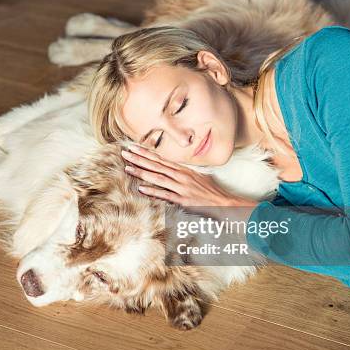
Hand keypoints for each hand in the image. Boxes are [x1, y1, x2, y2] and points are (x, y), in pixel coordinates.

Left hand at [121, 144, 256, 208]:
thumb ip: (185, 174)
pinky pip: (165, 194)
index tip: (134, 147)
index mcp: (183, 170)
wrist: (224, 203)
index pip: (161, 159)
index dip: (146, 152)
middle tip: (125, 152)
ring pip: (158, 178)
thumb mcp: (198, 177)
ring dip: (142, 172)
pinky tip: (141, 188)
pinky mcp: (183, 200)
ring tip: (127, 168)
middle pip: (156, 165)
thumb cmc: (211, 191)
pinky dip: (153, 191)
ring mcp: (182, 187)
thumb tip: (176, 171)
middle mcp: (181, 176)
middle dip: (139, 158)